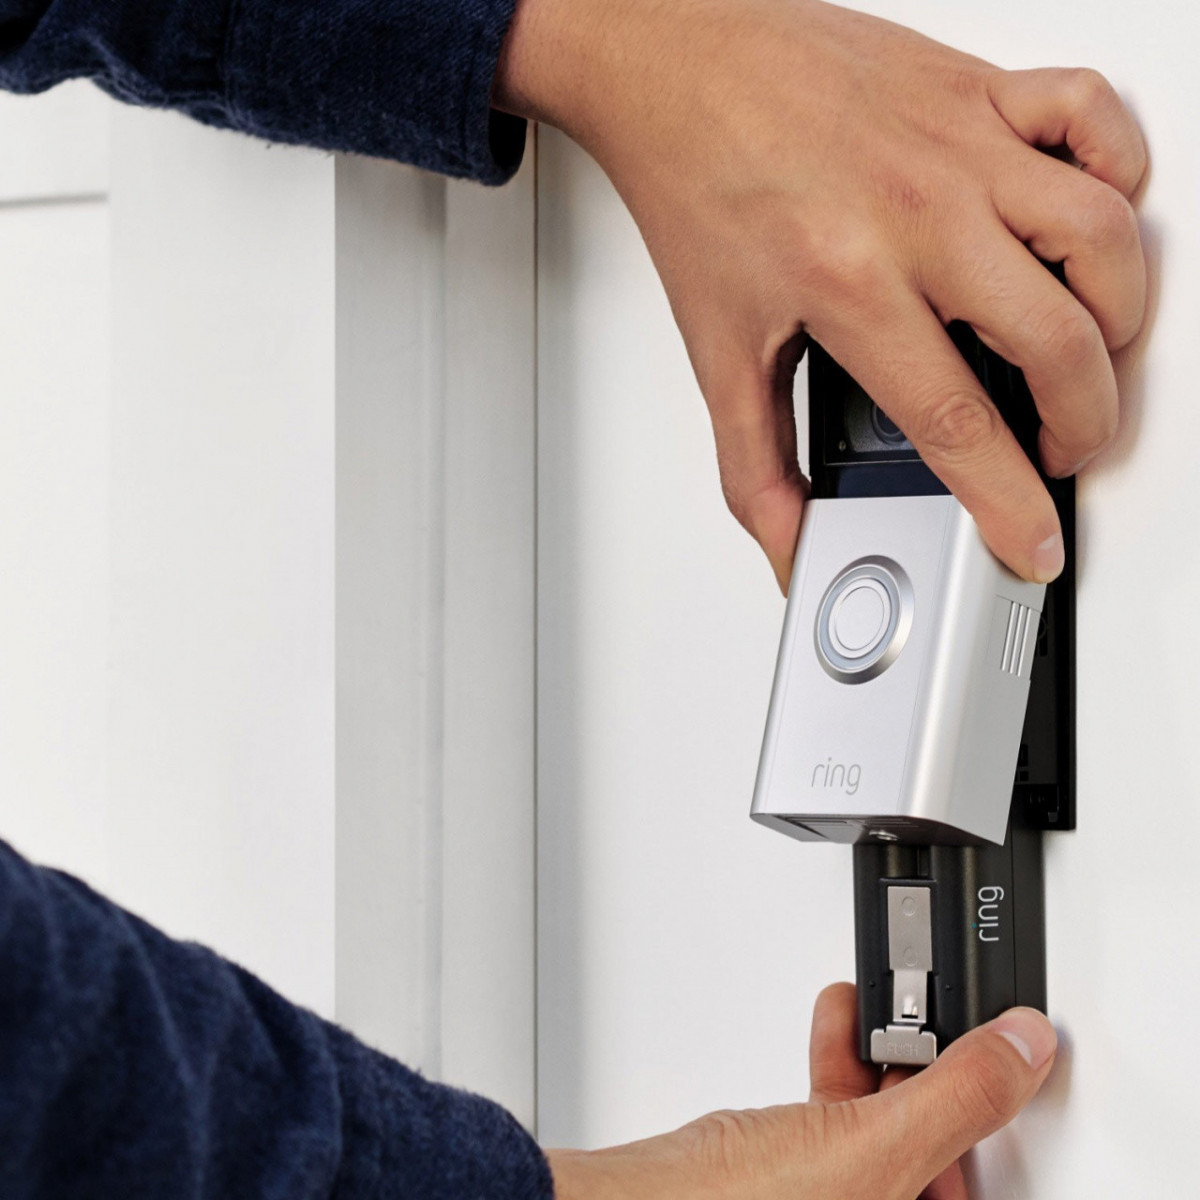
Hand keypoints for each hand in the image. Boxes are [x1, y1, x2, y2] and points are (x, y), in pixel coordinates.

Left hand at [495, 0, 1146, 589]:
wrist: (678, 64)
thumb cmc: (697, 190)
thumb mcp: (717, 351)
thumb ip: (755, 468)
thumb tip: (787, 546)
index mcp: (850, 287)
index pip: (958, 424)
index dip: (1009, 503)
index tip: (1031, 543)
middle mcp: (920, 213)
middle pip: (1057, 341)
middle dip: (1083, 426)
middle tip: (1060, 450)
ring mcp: (959, 145)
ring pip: (1102, 235)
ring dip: (1118, 318)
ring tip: (1084, 358)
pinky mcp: (977, 88)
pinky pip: (1090, 115)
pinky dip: (1119, 171)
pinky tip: (1090, 221)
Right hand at [544, 982, 1056, 1199]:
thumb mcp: (872, 1148)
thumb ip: (960, 1096)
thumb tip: (1023, 1048)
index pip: (983, 1191)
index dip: (1006, 1123)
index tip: (1009, 1058)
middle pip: (937, 1159)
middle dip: (938, 1079)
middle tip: (944, 1026)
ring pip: (883, 1133)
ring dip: (886, 1060)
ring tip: (886, 1008)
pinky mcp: (783, 1180)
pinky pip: (833, 1119)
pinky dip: (840, 1066)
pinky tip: (837, 1023)